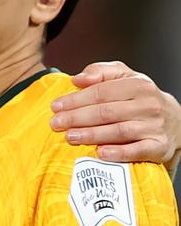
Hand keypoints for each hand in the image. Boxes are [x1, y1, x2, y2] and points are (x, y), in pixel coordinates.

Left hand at [50, 61, 180, 169]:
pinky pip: (138, 151)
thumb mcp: (124, 76)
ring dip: (92, 135)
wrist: (175, 120)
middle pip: (106, 112)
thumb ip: (101, 72)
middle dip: (77, 118)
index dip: (76, 100)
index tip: (56, 106)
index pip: (101, 92)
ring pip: (118, 131)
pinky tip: (100, 153)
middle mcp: (148, 105)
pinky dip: (119, 153)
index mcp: (137, 85)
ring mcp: (154, 127)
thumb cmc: (141, 97)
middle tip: (56, 123)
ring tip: (70, 137)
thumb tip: (78, 78)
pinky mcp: (159, 146)